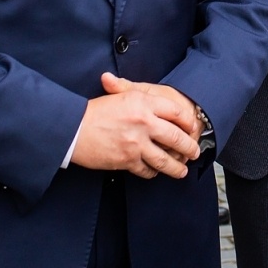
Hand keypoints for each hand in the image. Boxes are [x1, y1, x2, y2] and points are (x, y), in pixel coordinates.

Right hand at [71, 75, 200, 179]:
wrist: (73, 129)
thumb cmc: (94, 111)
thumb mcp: (119, 95)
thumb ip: (141, 95)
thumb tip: (160, 101)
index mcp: (144, 102)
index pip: (177, 112)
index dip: (188, 122)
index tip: (192, 128)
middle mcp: (144, 122)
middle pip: (177, 138)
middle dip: (189, 147)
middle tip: (195, 152)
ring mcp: (137, 143)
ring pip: (165, 159)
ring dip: (177, 167)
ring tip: (182, 170)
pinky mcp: (127, 160)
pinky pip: (147, 170)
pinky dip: (153, 173)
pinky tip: (155, 172)